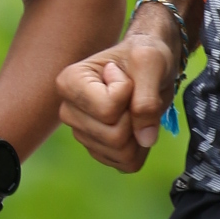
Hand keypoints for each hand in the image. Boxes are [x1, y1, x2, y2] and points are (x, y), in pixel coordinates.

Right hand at [56, 24, 182, 173]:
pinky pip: (126, 163)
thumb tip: (145, 139)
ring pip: (120, 153)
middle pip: (113, 136)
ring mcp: (82, 133)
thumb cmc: (144, 55)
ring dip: (139, 132)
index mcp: (69, 83)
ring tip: (133, 107)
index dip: (128, 92)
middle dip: (135, 116)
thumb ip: (147, 98)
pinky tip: (136, 124)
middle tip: (133, 94)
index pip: (108, 110)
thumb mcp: (150, 62)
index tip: (124, 75)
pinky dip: (140, 147)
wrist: (147, 65)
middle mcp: (69, 111)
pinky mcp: (98, 149)